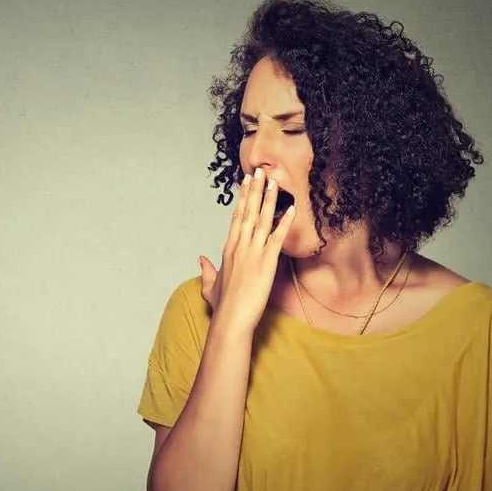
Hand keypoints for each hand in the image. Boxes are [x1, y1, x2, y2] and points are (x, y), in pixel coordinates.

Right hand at [199, 168, 294, 332]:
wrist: (231, 318)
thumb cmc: (222, 305)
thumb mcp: (209, 285)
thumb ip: (206, 270)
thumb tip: (200, 259)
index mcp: (228, 249)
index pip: (236, 218)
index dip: (242, 199)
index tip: (246, 183)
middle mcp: (240, 246)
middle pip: (248, 212)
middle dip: (254, 191)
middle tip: (259, 172)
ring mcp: (253, 252)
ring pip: (262, 220)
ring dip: (269, 200)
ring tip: (274, 182)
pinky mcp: (267, 262)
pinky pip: (277, 238)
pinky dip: (284, 223)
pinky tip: (291, 209)